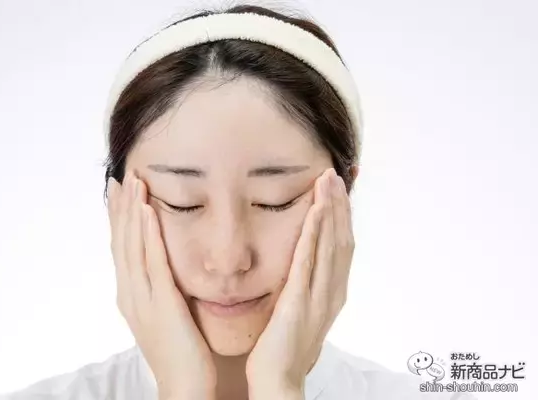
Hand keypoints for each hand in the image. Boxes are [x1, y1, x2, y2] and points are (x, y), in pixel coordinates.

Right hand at [107, 172, 215, 399]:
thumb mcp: (164, 313)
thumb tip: (163, 268)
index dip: (118, 218)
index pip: (121, 248)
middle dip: (121, 208)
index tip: (119, 192)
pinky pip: (153, 262)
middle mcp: (130, 293)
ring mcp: (143, 298)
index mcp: (131, 294)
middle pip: (121, 241)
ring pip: (132, 246)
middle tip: (121, 176)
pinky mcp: (162, 302)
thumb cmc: (180, 351)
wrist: (184, 385)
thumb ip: (160, 289)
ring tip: (134, 182)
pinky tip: (147, 212)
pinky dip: (148, 235)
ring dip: (132, 212)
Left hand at [246, 168, 353, 397]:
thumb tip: (299, 269)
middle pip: (341, 240)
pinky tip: (315, 210)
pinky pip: (308, 260)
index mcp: (332, 295)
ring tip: (327, 181)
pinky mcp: (299, 300)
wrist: (277, 381)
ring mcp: (318, 296)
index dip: (342, 218)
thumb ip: (304, 289)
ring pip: (330, 244)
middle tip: (335, 176)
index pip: (341, 248)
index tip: (337, 192)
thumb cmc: (283, 350)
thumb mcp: (300, 313)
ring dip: (330, 210)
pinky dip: (314, 233)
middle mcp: (332, 293)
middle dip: (339, 206)